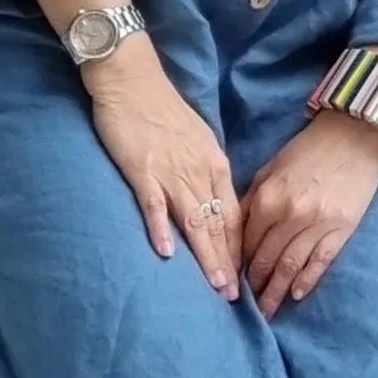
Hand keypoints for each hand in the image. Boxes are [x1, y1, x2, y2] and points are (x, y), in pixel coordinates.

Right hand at [84, 39, 242, 296]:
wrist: (133, 80)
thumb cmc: (163, 111)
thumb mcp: (197, 141)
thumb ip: (205, 171)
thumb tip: (214, 201)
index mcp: (214, 164)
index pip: (233, 214)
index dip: (239, 247)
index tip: (245, 276)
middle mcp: (199, 171)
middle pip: (218, 224)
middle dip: (227, 262)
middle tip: (235, 297)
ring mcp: (171, 172)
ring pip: (195, 221)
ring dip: (206, 255)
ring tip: (215, 286)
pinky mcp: (142, 170)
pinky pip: (154, 204)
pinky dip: (161, 228)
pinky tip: (166, 253)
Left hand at [242, 114, 377, 316]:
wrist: (355, 133)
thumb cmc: (309, 149)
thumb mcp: (271, 169)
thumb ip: (251, 200)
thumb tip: (235, 233)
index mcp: (268, 198)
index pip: (247, 243)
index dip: (238, 265)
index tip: (231, 282)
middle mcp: (290, 215)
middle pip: (266, 260)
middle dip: (254, 285)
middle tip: (245, 307)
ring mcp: (318, 224)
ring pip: (291, 267)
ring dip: (276, 292)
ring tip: (266, 313)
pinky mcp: (342, 228)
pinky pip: (320, 262)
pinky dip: (307, 281)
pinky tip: (296, 295)